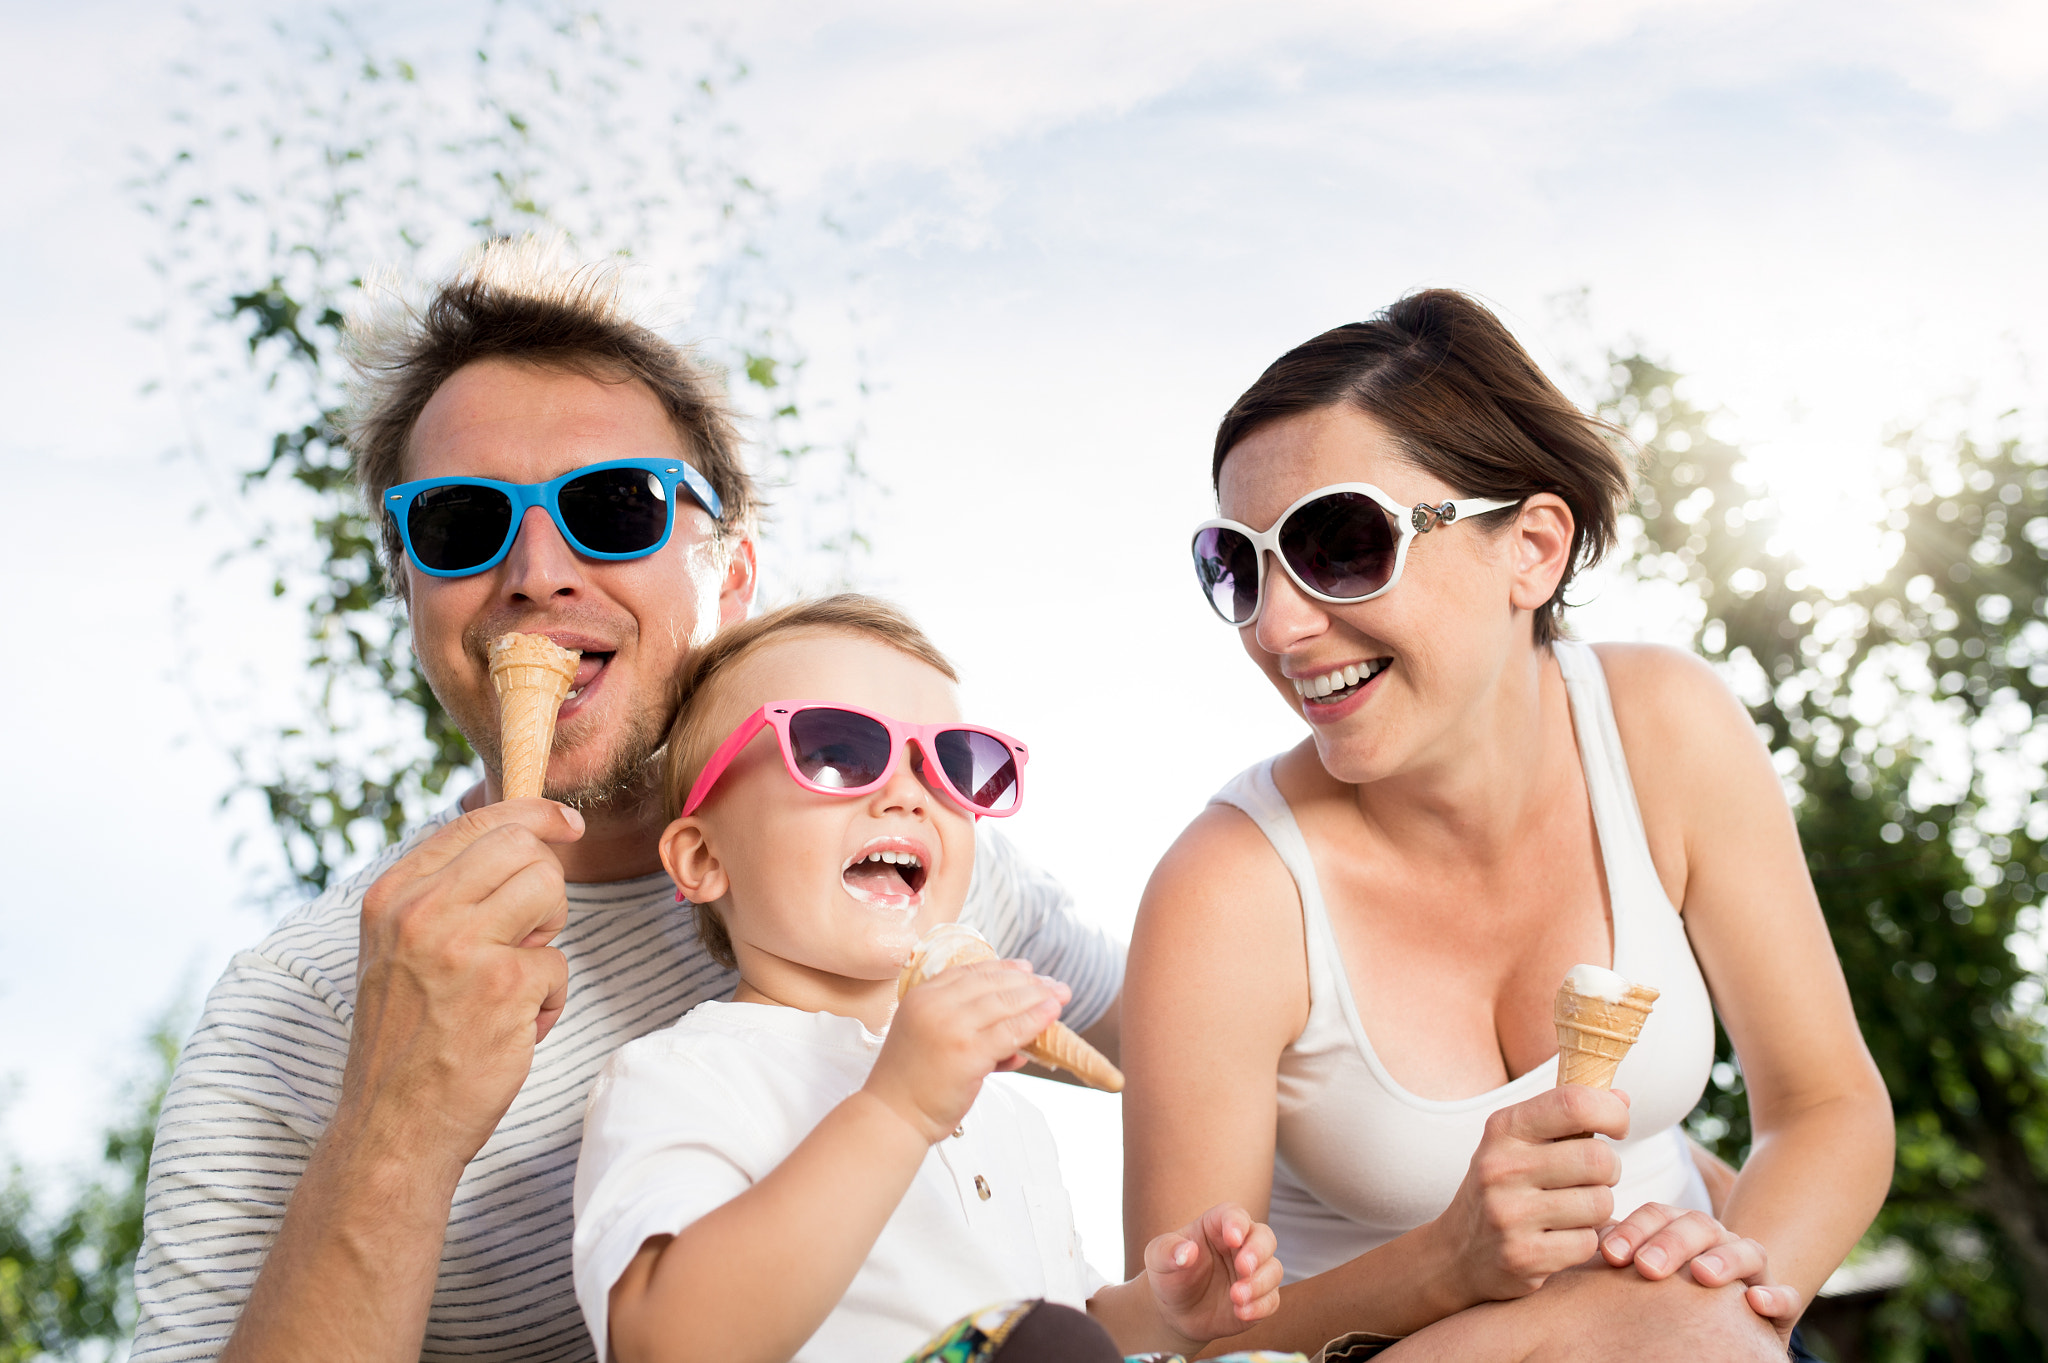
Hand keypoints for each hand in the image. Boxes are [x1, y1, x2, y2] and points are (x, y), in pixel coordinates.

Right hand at [343, 798, 582, 1171]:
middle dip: (544, 886)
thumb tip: (521, 836)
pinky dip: (548, 1000)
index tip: (567, 823)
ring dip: (548, 937)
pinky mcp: (504, 986)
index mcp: (392, 896)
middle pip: (524, 847)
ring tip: (514, 981)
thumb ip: (445, 895)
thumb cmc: (409, 1039)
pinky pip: (559, 963)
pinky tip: (512, 1029)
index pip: (477, 822)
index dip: (535, 814)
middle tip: (527, 935)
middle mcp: (420, 912)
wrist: (392, 1128)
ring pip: (550, 890)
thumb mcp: (400, 950)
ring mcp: (462, 946)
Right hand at [864, 958, 1068, 1143]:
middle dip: (1028, 982)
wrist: (893, 1116)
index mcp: (922, 996)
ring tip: (1060, 996)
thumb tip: (1016, 1036)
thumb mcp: (930, 1039)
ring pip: (1005, 1003)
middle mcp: (934, 1005)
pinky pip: (1010, 1031)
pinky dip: (1035, 1021)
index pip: (970, 972)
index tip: (1027, 969)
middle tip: (1054, 984)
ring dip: (1038, 997)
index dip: (1003, 968)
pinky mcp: (968, 1052)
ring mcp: (951, 1027)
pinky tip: (1051, 1016)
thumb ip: (967, 1029)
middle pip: (991, 984)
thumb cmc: (912, 1084)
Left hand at [1143, 1203, 1282, 1347]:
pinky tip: (1241, 1313)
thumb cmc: (1169, 1275)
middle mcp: (1241, 1245)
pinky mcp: (1260, 1298)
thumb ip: (1168, 1251)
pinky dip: (1261, 1307)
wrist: (1176, 1312)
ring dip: (1259, 1283)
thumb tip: (1187, 1252)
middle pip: (1264, 1237)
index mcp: (1217, 1226)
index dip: (1237, 1224)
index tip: (1233, 1239)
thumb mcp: (1157, 1258)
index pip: (1234, 1215)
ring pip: (1273, 1269)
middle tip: (1243, 1268)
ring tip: (1236, 1297)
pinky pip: (1272, 1300)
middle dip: (1258, 1252)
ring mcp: (1254, 1272)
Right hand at [1435, 1085, 1631, 1303]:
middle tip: (1595, 1178)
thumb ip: (1567, 1118)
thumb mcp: (1519, 1143)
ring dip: (1598, 1209)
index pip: (1574, 1104)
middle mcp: (1502, 1167)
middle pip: (1598, 1159)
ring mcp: (1510, 1214)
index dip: (1611, 1112)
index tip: (1618, 1127)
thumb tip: (1622, 1097)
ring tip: (1575, 1209)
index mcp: (1504, 1129)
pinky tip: (1561, 1238)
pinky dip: (1584, 1242)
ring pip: (1600, 1203)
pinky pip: (1588, 1243)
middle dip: (1610, 1170)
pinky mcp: (1523, 1256)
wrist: (1458, 1252)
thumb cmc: (1502, 1188)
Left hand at [1600, 1203, 1799, 1341]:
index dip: (1633, 1229)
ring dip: (1723, 1259)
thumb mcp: (1636, 1273)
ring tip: (1700, 1274)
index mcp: (1678, 1229)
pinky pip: (1785, 1295)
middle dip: (1670, 1243)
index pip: (1656, 1215)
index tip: (1609, 1255)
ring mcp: (1751, 1270)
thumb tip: (1560, 1250)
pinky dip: (1775, 1296)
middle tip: (1646, 1268)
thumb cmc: (1662, 1294)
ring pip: (1746, 1250)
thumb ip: (1610, 1256)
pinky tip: (1755, 1302)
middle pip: (1697, 1225)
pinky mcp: (1777, 1304)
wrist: (1722, 1320)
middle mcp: (1716, 1242)